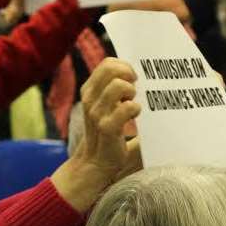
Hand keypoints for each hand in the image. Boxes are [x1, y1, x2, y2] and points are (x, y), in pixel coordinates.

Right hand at [50, 58, 141, 211]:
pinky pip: (127, 108)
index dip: (124, 67)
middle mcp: (90, 99)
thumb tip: (136, 74)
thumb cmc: (107, 131)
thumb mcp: (105, 106)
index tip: (132, 80)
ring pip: (119, 86)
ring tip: (133, 104)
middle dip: (129, 76)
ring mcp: (97, 113)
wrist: (95, 162)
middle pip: (112, 69)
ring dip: (132, 93)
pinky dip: (136, 109)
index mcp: (89, 90)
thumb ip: (114, 90)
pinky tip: (135, 116)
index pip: (108, 63)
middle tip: (134, 91)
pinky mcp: (107, 127)